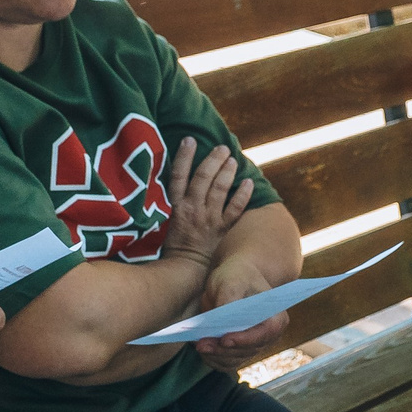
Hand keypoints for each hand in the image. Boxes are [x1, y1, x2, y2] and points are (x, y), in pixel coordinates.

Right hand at [161, 137, 252, 266]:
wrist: (184, 272)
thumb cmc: (171, 248)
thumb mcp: (163, 223)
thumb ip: (170, 204)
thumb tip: (174, 184)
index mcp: (176, 207)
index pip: (178, 176)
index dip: (184, 157)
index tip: (190, 140)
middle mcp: (193, 209)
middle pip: (203, 178)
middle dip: (213, 160)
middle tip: (222, 148)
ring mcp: (208, 219)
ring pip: (219, 190)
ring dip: (227, 172)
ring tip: (233, 159)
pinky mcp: (221, 229)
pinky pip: (235, 210)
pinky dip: (243, 196)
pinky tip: (249, 183)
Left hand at [194, 261, 290, 373]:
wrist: (232, 279)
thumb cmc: (235, 276)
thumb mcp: (231, 282)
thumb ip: (229, 299)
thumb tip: (223, 320)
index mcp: (276, 318)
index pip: (264, 334)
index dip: (245, 340)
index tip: (224, 339)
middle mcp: (268, 337)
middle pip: (246, 351)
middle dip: (222, 349)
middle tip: (201, 344)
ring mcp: (253, 347)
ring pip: (234, 360)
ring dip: (215, 355)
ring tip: (198, 344)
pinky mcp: (238, 352)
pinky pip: (226, 363)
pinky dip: (212, 358)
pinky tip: (201, 347)